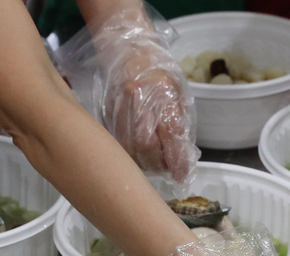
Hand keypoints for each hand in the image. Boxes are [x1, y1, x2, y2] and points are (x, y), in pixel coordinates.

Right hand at [59, 7, 198, 183]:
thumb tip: (183, 155)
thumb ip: (180, 122)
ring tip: (153, 164)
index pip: (172, 136)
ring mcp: (119, 107)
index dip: (177, 161)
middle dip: (159, 165)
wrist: (126, 47)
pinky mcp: (106, 112)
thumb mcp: (178, 90)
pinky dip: (129, 154)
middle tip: (167, 170)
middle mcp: (140, 101)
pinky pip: (118, 142)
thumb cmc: (157, 68)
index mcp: (163, 93)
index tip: (182, 175)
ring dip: (143, 163)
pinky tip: (137, 154)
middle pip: (148, 147)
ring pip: (130, 148)